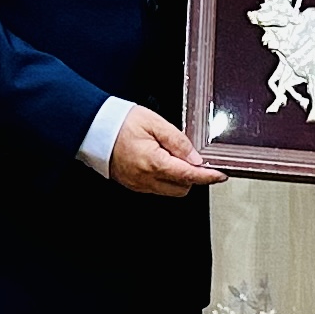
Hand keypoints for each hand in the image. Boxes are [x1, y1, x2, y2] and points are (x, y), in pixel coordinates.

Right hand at [109, 105, 224, 196]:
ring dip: (178, 179)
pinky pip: (156, 188)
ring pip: (169, 191)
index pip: (188, 176)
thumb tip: (196, 158)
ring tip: (173, 156)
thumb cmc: (120, 122)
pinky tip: (161, 161)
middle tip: (193, 158)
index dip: (208, 177)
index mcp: (153, 162)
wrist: (93, 128)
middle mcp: (145, 178)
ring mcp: (137, 184)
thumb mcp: (155, 123)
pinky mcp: (132, 184)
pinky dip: (164, 179)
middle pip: (182, 188)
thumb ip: (178, 141)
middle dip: (192, 177)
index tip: (220, 175)